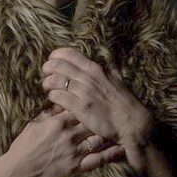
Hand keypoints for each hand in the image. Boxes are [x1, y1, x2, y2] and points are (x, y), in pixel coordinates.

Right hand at [5, 100, 126, 176]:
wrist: (18, 174)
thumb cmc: (22, 149)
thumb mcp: (33, 126)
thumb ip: (47, 113)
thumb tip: (58, 102)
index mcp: (57, 122)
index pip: (79, 107)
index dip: (89, 103)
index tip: (98, 99)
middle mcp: (68, 134)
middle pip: (92, 120)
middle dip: (103, 116)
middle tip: (116, 112)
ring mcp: (74, 151)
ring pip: (99, 138)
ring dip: (111, 133)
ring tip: (122, 128)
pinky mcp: (76, 167)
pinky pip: (98, 160)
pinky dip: (111, 155)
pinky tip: (121, 150)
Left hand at [40, 48, 154, 153]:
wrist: (131, 122)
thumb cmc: (123, 102)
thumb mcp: (115, 79)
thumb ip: (106, 69)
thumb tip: (105, 59)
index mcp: (95, 69)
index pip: (68, 54)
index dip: (55, 56)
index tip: (52, 61)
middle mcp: (87, 78)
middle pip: (56, 65)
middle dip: (47, 69)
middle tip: (45, 74)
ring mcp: (83, 92)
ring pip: (54, 81)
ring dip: (47, 84)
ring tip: (47, 88)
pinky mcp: (79, 108)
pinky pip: (57, 97)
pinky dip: (52, 97)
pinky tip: (54, 100)